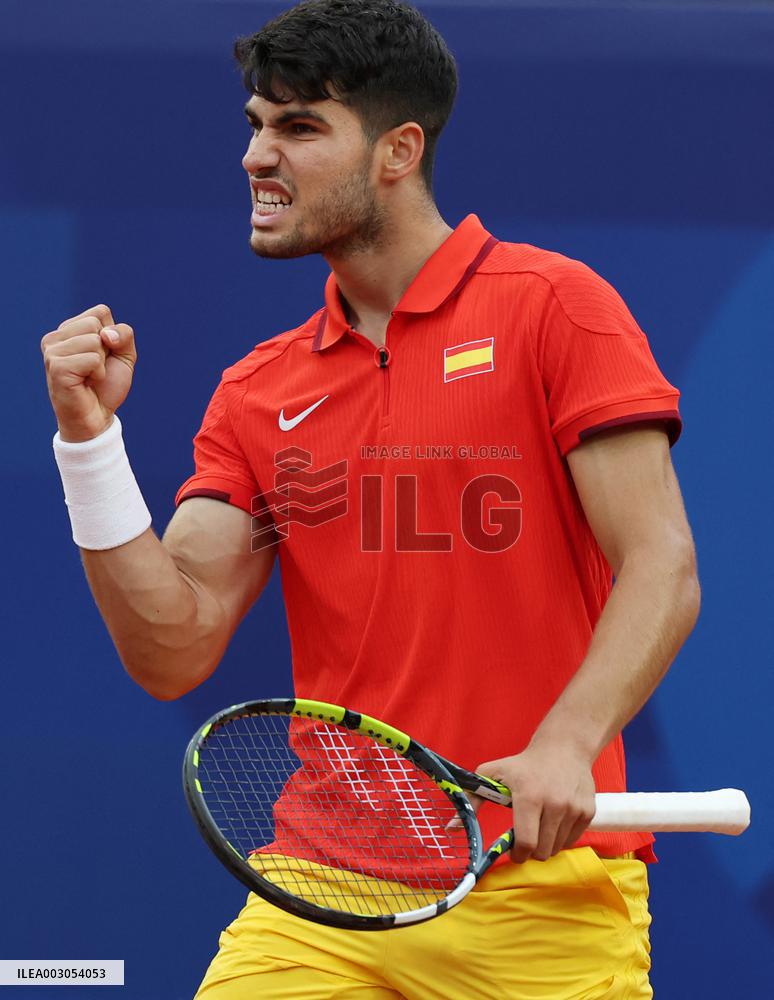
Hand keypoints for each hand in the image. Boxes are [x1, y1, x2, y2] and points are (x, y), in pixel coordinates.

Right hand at [41, 304, 136, 441]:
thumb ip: (124, 334)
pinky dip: (98, 373)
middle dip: (107, 349)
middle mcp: (55, 337)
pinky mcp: (57, 367)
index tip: (103, 356)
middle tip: (95, 369)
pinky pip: (93, 358)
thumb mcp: (124, 354)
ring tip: (90, 376)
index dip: (113, 335)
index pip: (100, 311)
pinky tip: (86, 383)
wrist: (97, 417)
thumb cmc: (107, 385)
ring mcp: (52, 351)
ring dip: (102, 363)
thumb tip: (105, 334)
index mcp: (68, 330)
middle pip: (96, 323)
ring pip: (94, 340)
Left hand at [475, 743, 596, 862]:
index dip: (517, 854)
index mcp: (529, 796)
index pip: (525, 842)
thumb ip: (472, 800)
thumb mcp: (493, 774)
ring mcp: (574, 808)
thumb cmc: (524, 764)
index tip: (513, 852)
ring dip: (546, 844)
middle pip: (542, 851)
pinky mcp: (588, 812)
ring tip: (540, 825)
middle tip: (526, 837)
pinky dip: (561, 837)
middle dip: (531, 851)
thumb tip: (452, 827)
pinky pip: (572, 840)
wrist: (564, 748)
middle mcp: (555, 803)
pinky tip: (555, 820)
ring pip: (557, 848)